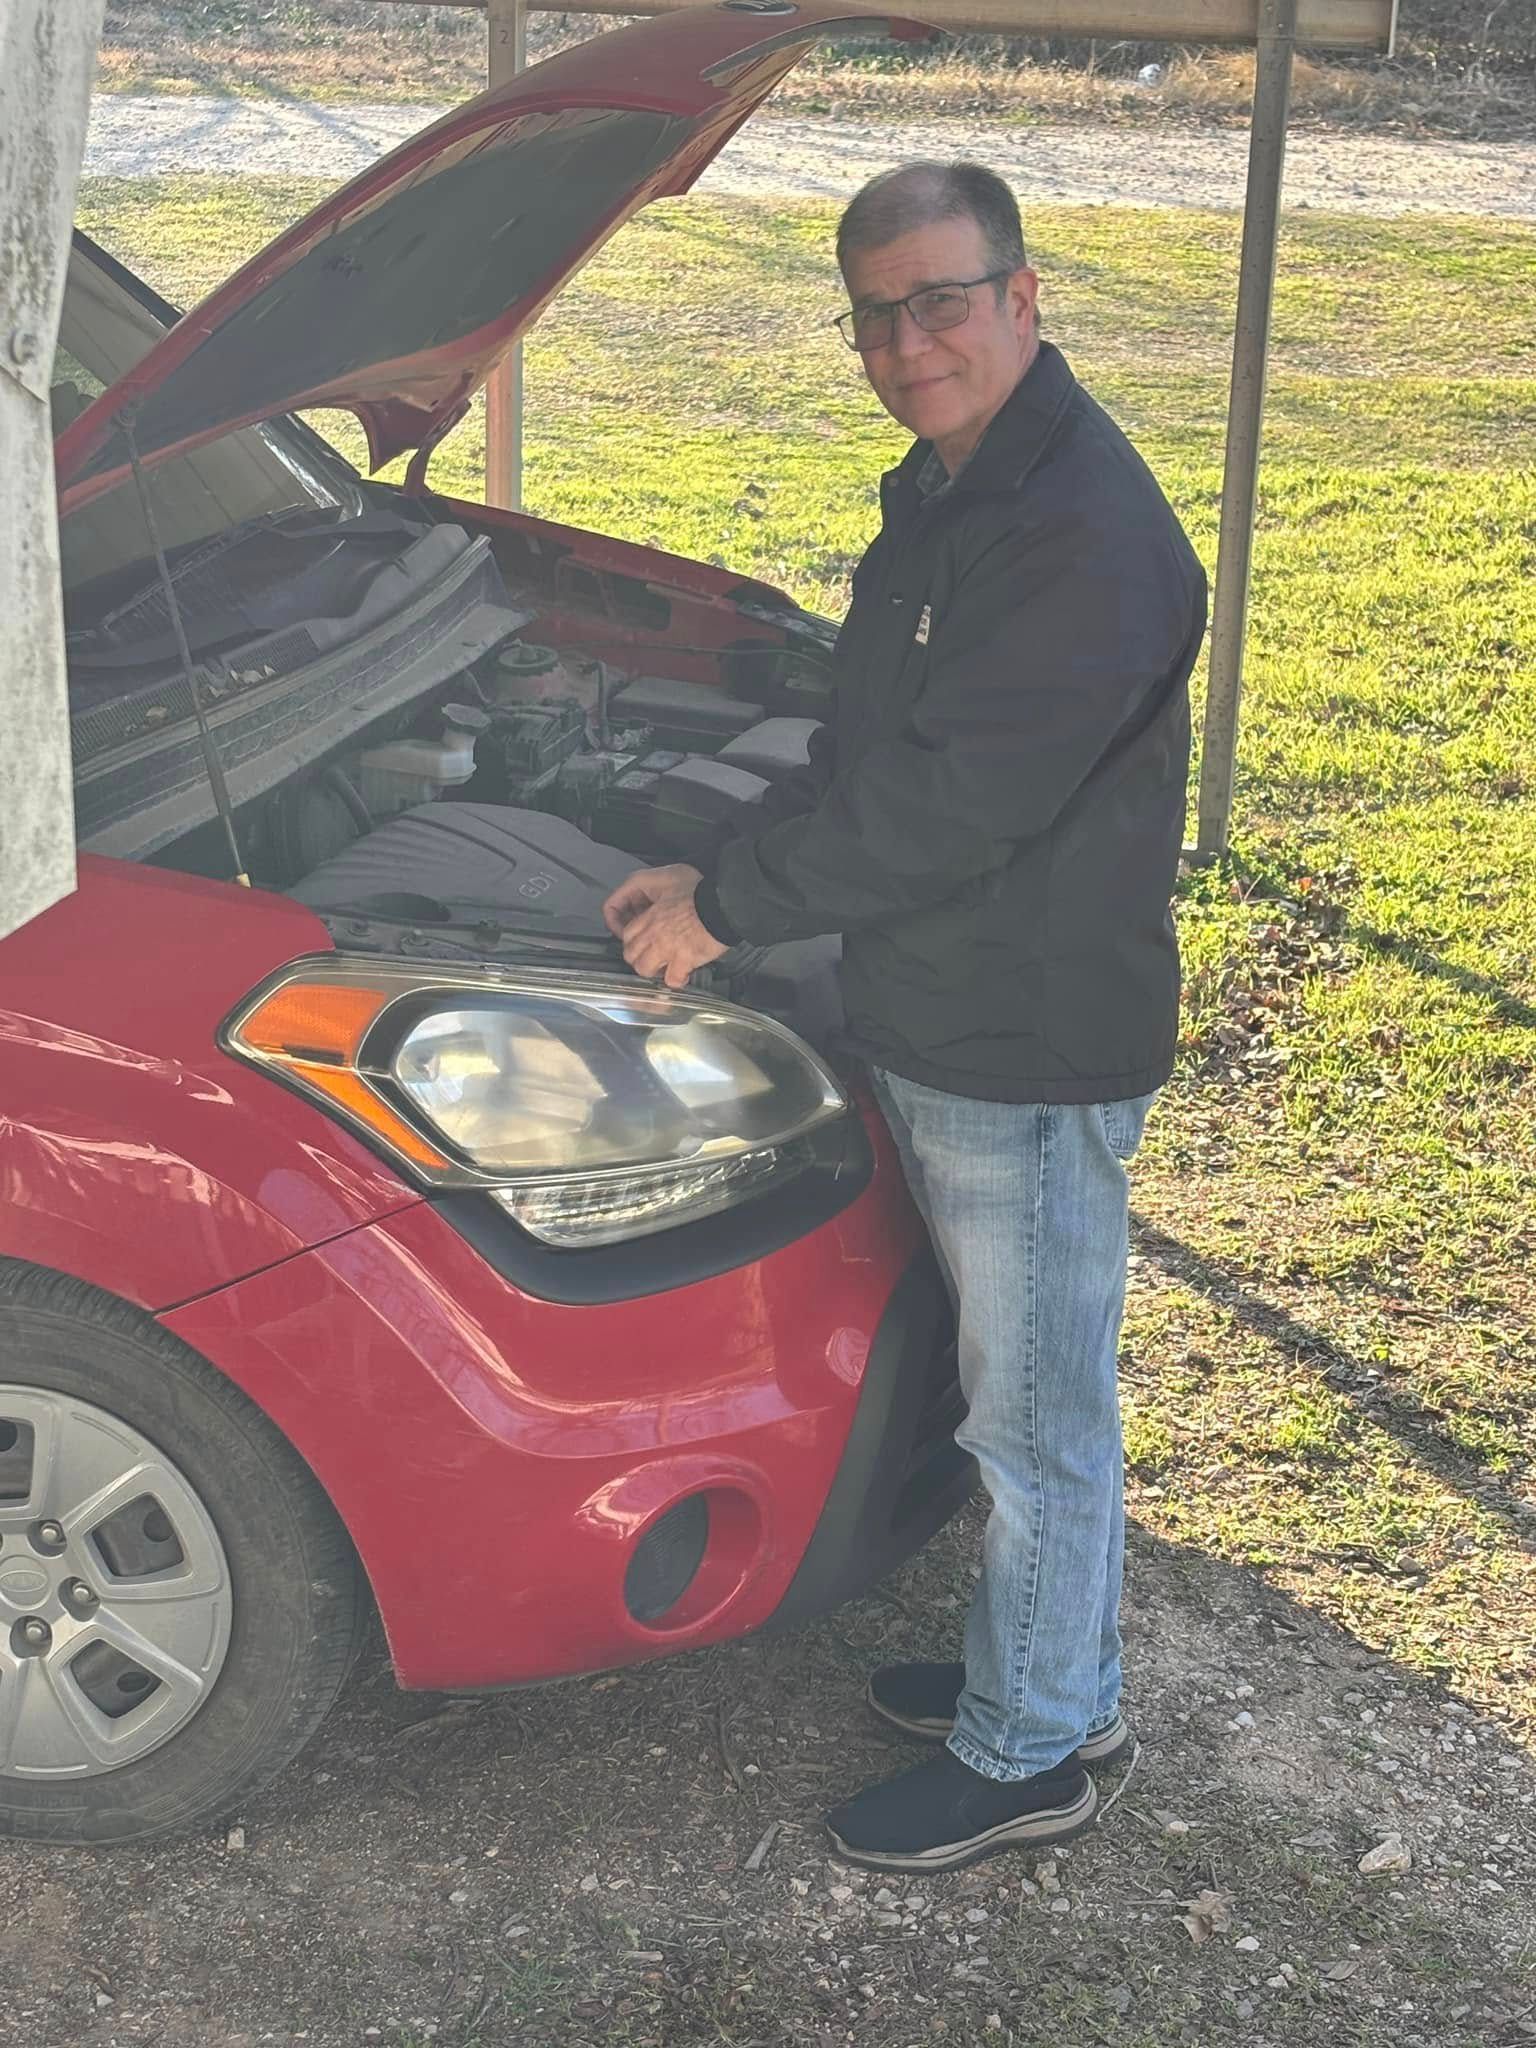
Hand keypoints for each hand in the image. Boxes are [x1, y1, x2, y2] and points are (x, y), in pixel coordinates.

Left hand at [602, 864, 728, 989]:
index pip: (626, 934)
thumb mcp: (672, 875)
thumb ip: (656, 885)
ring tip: (664, 966)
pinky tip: (683, 975)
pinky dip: (677, 980)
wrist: (723, 903)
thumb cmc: (702, 889)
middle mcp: (653, 933)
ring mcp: (667, 948)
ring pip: (644, 969)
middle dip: (639, 956)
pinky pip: (672, 980)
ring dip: (653, 970)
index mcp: (650, 915)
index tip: (640, 941)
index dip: (631, 939)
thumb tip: (655, 897)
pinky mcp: (684, 960)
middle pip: (630, 954)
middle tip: (651, 954)